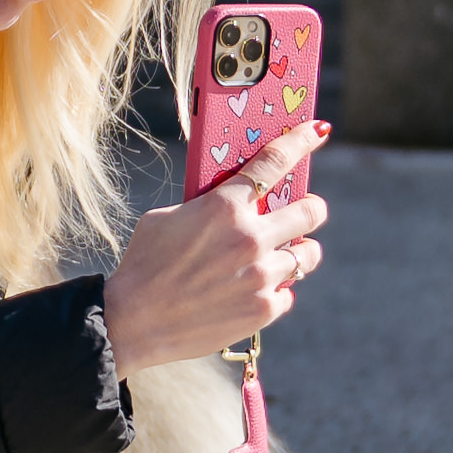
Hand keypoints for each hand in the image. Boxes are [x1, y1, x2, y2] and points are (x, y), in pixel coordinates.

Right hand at [99, 121, 328, 366]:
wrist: (133, 322)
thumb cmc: (143, 265)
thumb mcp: (165, 218)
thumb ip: (204, 206)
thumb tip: (226, 201)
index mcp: (225, 206)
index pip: (276, 161)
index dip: (303, 140)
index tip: (318, 130)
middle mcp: (251, 238)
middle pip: (311, 211)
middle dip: (312, 207)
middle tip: (307, 210)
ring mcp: (261, 275)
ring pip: (309, 255)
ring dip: (299, 252)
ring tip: (285, 255)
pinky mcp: (263, 309)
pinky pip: (288, 293)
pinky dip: (276, 291)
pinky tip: (256, 291)